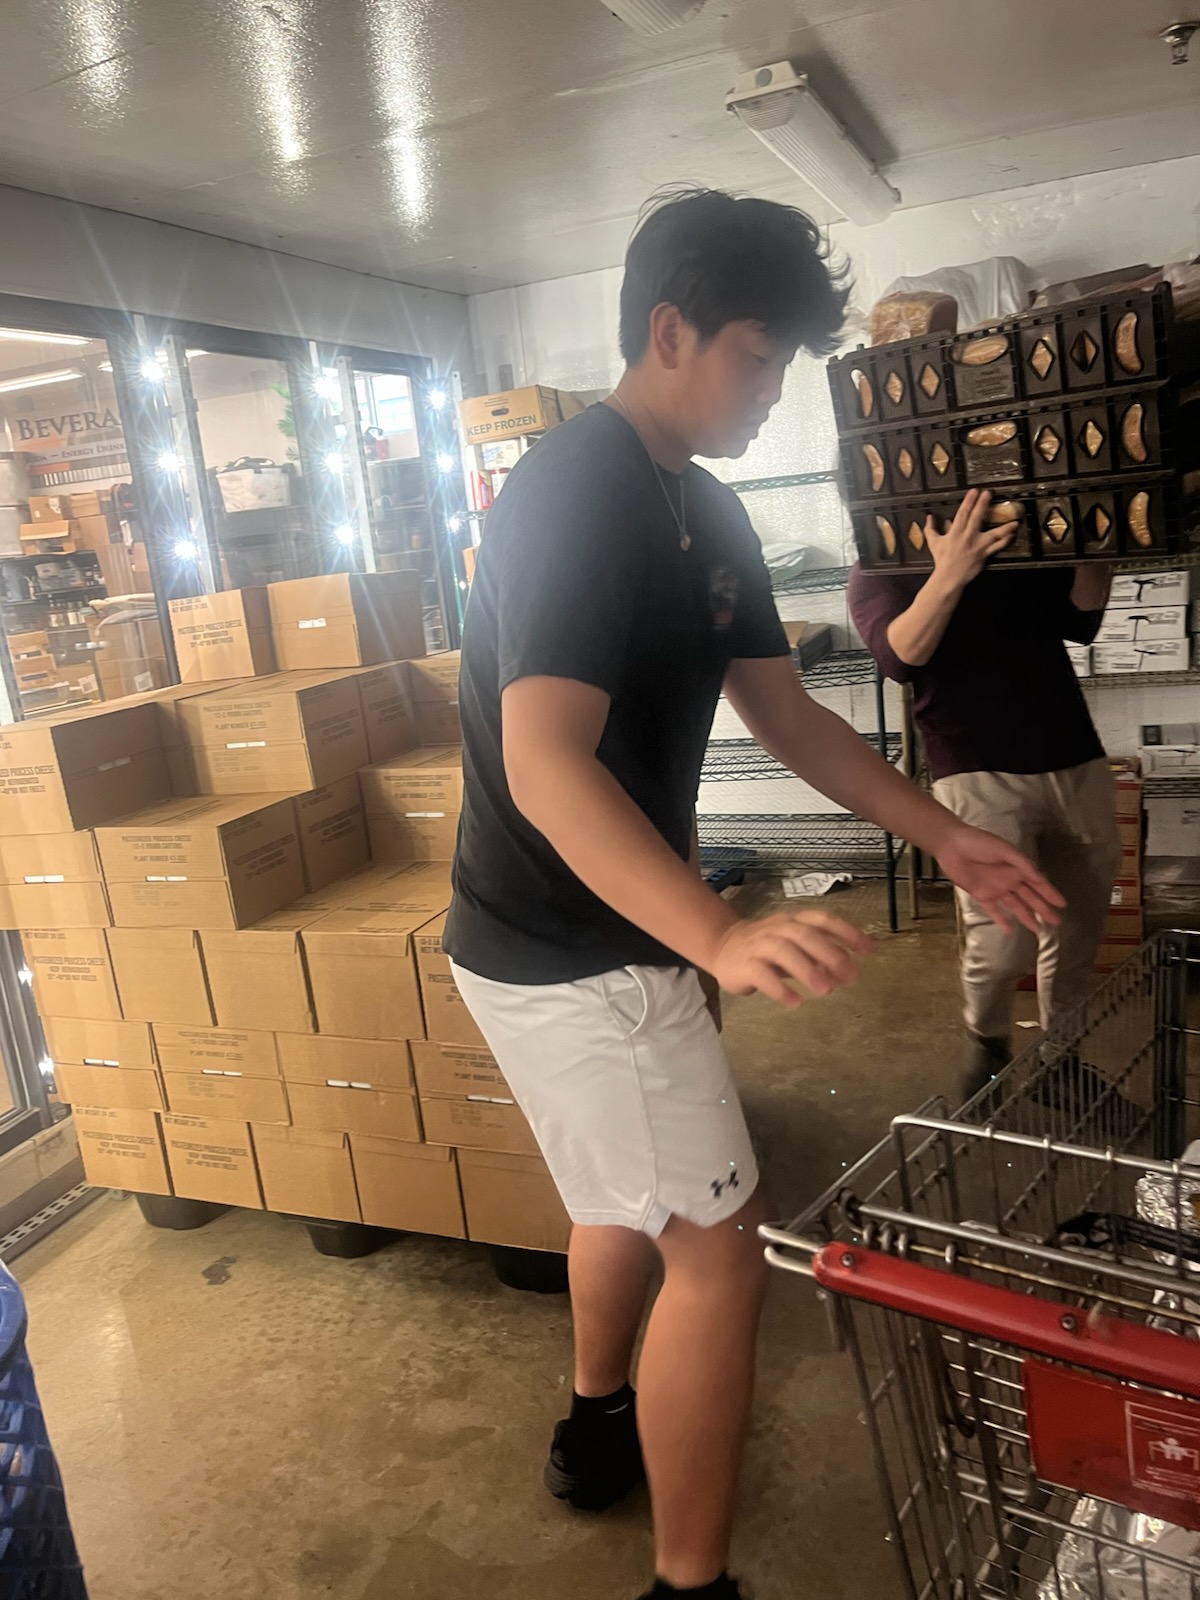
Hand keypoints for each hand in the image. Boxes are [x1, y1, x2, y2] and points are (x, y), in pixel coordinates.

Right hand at [710, 910, 875, 1006]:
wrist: (723, 946)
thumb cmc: (768, 947)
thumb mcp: (797, 944)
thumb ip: (823, 952)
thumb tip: (854, 966)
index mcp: (793, 920)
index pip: (823, 919)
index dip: (847, 932)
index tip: (869, 949)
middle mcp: (777, 928)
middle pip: (804, 934)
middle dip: (829, 953)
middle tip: (851, 975)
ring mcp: (758, 945)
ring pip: (783, 950)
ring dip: (807, 969)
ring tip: (826, 990)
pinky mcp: (744, 965)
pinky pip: (761, 974)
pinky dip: (780, 988)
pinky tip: (796, 1002)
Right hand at [926, 489, 1017, 591]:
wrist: (948, 577)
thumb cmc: (942, 560)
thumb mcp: (933, 543)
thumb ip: (931, 529)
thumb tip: (929, 518)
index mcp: (955, 533)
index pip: (963, 513)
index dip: (969, 501)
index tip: (975, 491)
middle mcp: (967, 537)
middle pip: (977, 517)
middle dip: (983, 504)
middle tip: (989, 494)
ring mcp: (978, 546)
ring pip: (993, 534)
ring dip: (1004, 527)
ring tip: (1014, 520)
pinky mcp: (984, 555)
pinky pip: (996, 547)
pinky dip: (1005, 541)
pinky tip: (1011, 535)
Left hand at [937, 822, 1064, 934]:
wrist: (952, 845)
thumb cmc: (979, 843)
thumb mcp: (1005, 850)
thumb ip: (1022, 864)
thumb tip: (1039, 878)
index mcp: (1017, 867)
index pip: (1038, 883)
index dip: (1050, 894)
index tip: (1062, 905)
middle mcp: (1010, 879)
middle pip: (1030, 897)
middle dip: (1043, 909)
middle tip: (1056, 922)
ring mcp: (996, 888)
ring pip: (1015, 906)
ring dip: (1027, 917)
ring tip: (1038, 929)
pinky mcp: (982, 895)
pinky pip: (994, 910)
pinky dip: (1002, 920)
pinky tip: (1010, 930)